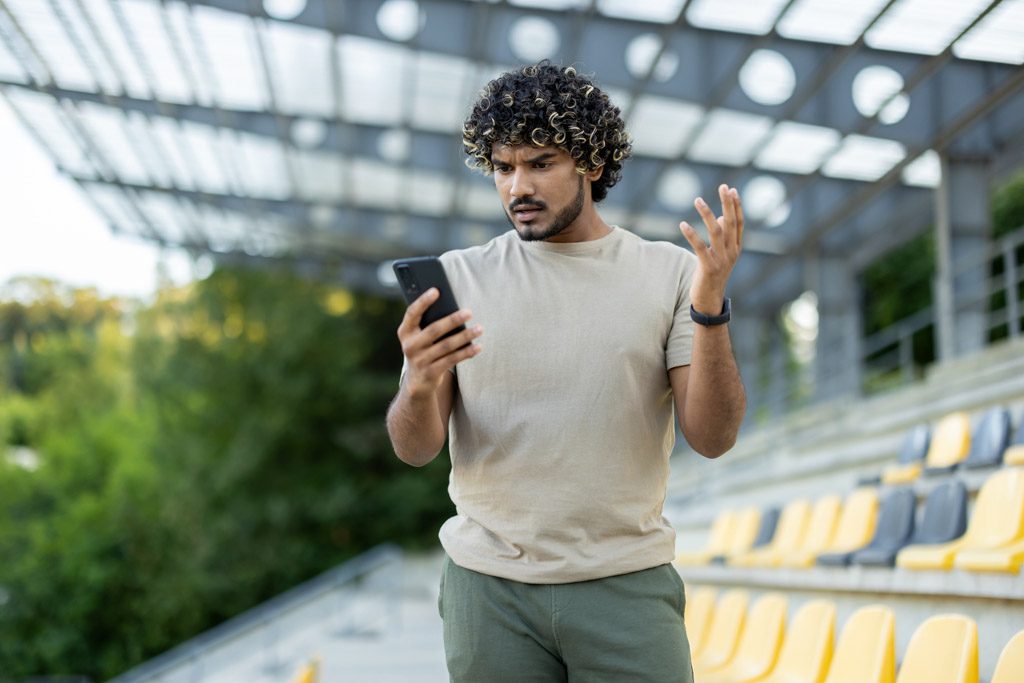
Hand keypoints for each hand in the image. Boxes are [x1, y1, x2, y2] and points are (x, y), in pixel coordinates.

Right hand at [397, 288, 481, 398]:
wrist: (417, 381)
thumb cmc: (423, 349)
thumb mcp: (419, 337)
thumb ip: (429, 323)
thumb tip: (452, 308)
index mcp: (405, 332)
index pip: (412, 313)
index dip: (423, 301)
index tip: (436, 290)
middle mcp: (409, 346)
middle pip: (434, 330)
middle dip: (452, 320)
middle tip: (469, 312)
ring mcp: (419, 361)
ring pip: (446, 346)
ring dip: (465, 336)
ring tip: (479, 329)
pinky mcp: (430, 373)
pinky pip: (452, 360)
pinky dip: (466, 352)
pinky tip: (477, 346)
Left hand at [679, 184, 743, 313]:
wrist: (709, 301)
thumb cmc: (712, 275)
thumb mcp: (720, 255)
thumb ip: (722, 237)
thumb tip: (719, 217)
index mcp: (736, 248)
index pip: (738, 223)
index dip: (736, 206)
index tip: (732, 190)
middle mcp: (732, 252)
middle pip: (730, 223)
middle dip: (727, 203)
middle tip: (723, 186)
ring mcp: (721, 260)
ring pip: (716, 231)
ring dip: (706, 214)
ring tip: (698, 200)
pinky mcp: (708, 267)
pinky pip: (700, 247)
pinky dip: (691, 234)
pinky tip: (683, 224)